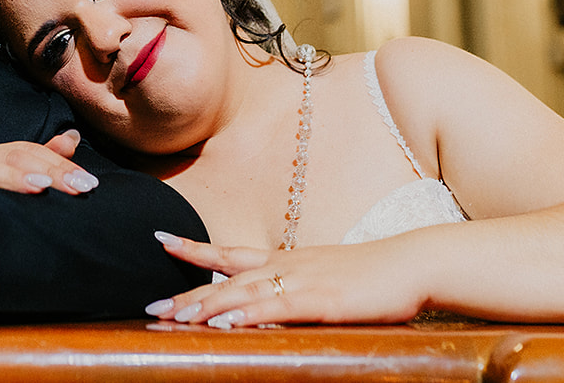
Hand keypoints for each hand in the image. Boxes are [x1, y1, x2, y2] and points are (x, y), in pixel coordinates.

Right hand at [0, 129, 98, 194]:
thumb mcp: (22, 175)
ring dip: (18, 176)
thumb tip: (73, 136)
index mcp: (5, 153)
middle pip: (21, 156)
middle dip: (51, 171)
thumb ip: (47, 157)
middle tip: (76, 187)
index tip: (88, 183)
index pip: (38, 152)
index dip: (64, 166)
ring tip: (41, 186)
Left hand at [144, 233, 427, 326]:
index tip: (160, 239)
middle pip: (225, 279)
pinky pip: (275, 308)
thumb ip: (298, 290)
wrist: (413, 264)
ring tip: (173, 317)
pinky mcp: (320, 301)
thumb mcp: (327, 280)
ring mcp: (301, 281)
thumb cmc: (375, 276)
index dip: (194, 248)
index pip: (229, 252)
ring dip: (205, 307)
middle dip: (186, 295)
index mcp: (286, 260)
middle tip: (150, 308)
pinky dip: (246, 315)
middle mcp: (285, 266)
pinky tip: (224, 324)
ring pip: (242, 293)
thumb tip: (277, 303)